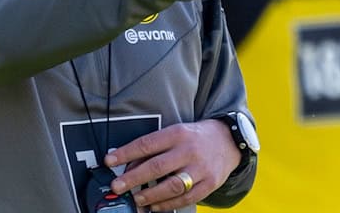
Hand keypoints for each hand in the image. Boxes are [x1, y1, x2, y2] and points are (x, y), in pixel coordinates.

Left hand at [103, 119, 238, 210]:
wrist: (229, 140)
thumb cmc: (194, 137)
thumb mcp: (175, 133)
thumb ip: (155, 148)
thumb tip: (129, 164)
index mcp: (177, 134)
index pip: (147, 143)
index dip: (126, 153)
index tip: (109, 160)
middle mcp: (189, 150)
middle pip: (157, 166)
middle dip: (133, 178)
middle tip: (117, 186)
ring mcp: (200, 169)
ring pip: (172, 185)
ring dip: (150, 195)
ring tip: (136, 199)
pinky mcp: (209, 184)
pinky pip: (186, 198)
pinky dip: (168, 204)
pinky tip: (155, 206)